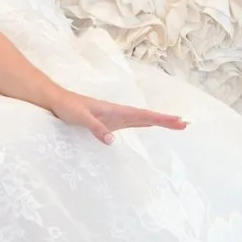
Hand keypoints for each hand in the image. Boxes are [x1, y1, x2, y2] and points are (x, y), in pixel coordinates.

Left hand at [52, 90, 186, 145]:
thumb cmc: (68, 107)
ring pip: (141, 119)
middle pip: (147, 117)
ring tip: (174, 124)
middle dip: (166, 120)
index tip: (178, 121)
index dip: (161, 119)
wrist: (57, 100)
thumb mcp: (81, 117)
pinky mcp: (108, 120)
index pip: (143, 116)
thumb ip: (96, 128)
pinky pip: (131, 122)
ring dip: (157, 121)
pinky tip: (148, 124)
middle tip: (185, 124)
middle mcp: (118, 113)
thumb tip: (112, 141)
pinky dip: (144, 122)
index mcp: (115, 111)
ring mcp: (114, 116)